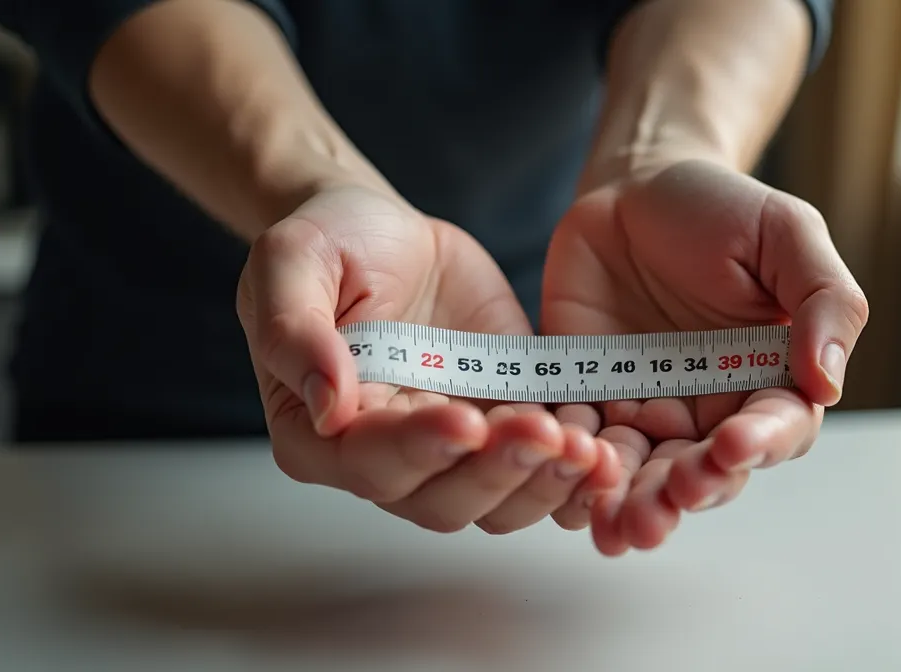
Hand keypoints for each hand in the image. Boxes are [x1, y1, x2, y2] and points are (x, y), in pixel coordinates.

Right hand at [237, 186, 618, 533]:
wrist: (388, 230)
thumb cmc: (329, 244)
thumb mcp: (291, 261)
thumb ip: (296, 330)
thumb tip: (329, 404)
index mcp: (321, 432)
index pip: (369, 463)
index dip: (418, 450)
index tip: (465, 421)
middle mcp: (388, 458)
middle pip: (442, 499)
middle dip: (497, 472)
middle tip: (544, 431)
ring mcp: (453, 448)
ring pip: (499, 501)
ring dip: (544, 482)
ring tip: (587, 447)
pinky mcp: (507, 423)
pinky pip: (543, 467)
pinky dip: (575, 469)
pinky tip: (609, 448)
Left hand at [542, 160, 867, 554]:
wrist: (633, 185)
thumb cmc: (720, 208)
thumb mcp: (786, 234)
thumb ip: (822, 301)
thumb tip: (827, 382)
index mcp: (768, 382)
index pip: (775, 432)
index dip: (758, 446)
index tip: (735, 445)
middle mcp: (710, 410)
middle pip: (705, 475)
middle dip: (686, 495)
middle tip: (666, 506)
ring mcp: (646, 411)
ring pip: (641, 477)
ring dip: (629, 505)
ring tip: (615, 526)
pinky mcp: (586, 401)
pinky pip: (579, 445)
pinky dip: (571, 467)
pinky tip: (560, 476)